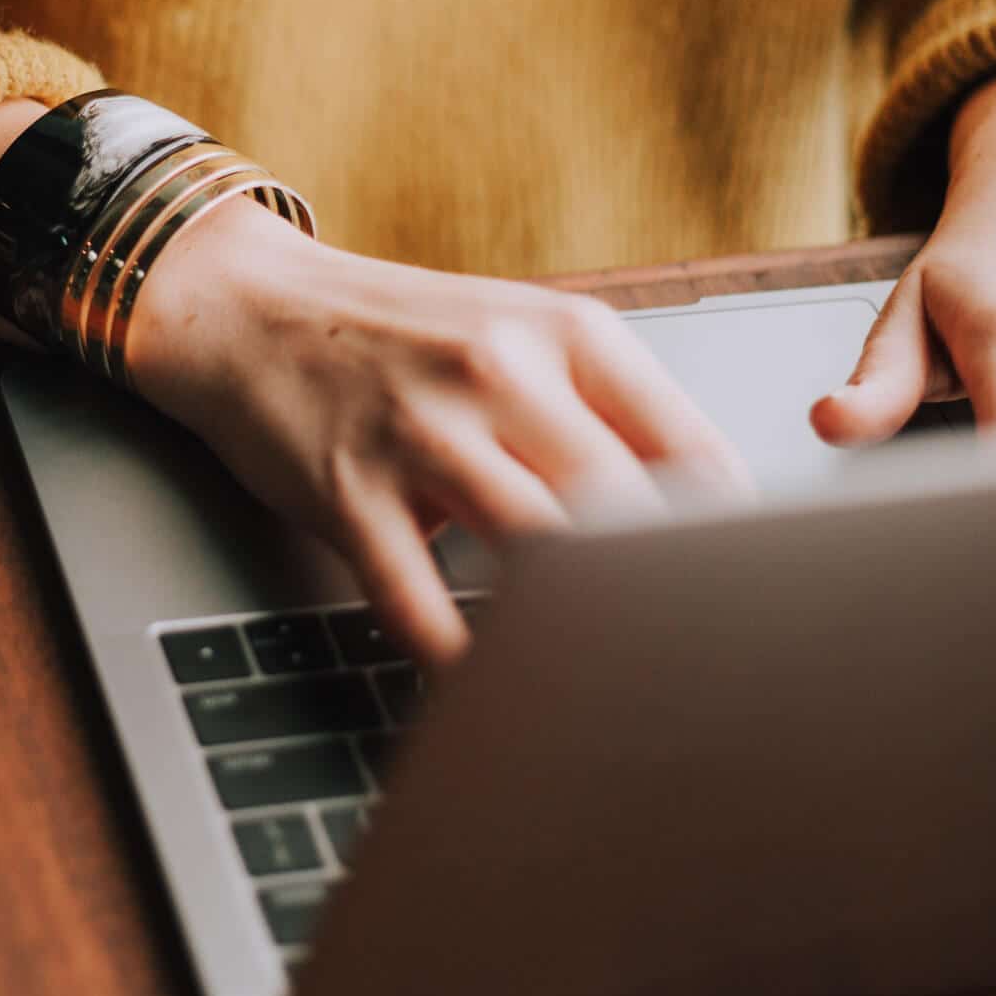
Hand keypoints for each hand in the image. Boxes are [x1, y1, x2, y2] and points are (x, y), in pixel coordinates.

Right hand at [129, 200, 751, 661]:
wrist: (249, 309)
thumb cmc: (401, 335)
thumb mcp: (519, 335)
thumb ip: (608, 409)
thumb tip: (709, 511)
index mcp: (568, 334)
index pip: (690, 448)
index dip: (730, 539)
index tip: (746, 597)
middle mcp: (500, 374)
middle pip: (622, 507)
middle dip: (665, 593)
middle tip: (691, 661)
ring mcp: (421, 433)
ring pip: (535, 550)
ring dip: (572, 627)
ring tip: (605, 685)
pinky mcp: (348, 491)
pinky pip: (416, 599)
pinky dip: (456, 657)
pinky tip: (485, 687)